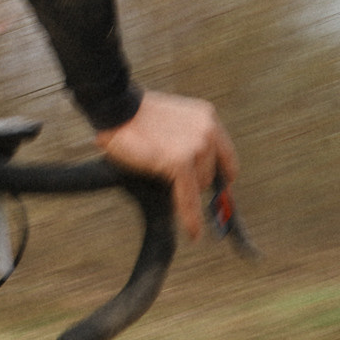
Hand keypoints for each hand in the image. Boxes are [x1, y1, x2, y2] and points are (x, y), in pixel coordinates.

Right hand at [93, 92, 239, 239]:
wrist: (114, 107)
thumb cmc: (132, 114)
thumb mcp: (170, 120)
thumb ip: (187, 137)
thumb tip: (195, 170)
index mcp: (206, 116)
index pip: (226, 154)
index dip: (222, 174)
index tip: (222, 188)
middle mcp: (207, 130)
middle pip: (212, 172)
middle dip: (196, 181)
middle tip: (176, 181)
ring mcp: (196, 146)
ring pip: (200, 185)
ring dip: (183, 188)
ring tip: (158, 172)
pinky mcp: (181, 162)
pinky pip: (189, 198)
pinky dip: (190, 218)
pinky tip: (192, 231)